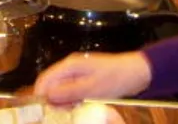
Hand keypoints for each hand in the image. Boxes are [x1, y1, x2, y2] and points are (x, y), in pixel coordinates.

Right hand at [33, 52, 151, 104]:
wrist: (137, 72)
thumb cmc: (116, 78)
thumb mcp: (93, 88)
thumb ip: (69, 92)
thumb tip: (48, 96)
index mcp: (69, 66)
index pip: (45, 78)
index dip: (40, 94)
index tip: (43, 109)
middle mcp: (70, 68)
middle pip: (51, 84)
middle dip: (52, 99)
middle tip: (62, 112)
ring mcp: (77, 73)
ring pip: (61, 88)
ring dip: (63, 100)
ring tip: (72, 110)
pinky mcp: (84, 79)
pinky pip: (71, 90)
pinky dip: (72, 99)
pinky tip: (79, 106)